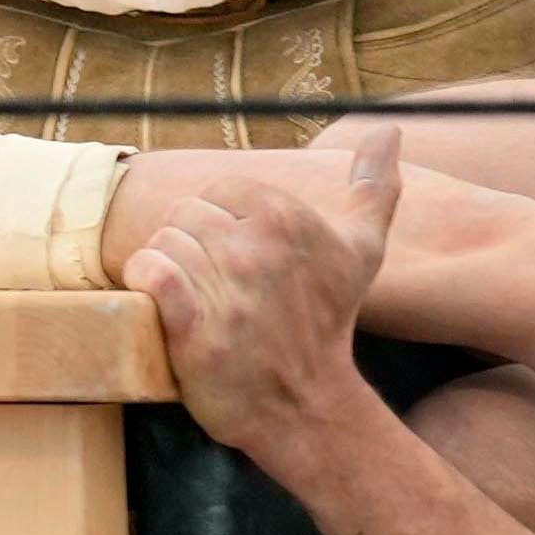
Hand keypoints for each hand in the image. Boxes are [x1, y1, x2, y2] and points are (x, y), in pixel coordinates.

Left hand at [118, 126, 401, 456]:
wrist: (306, 406)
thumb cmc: (326, 323)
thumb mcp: (362, 251)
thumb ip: (374, 188)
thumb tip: (389, 129)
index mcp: (289, 217)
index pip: (217, 190)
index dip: (218, 223)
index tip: (238, 260)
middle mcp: (258, 246)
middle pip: (183, 214)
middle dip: (190, 247)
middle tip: (215, 287)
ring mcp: (227, 287)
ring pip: (161, 243)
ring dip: (168, 271)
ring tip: (196, 302)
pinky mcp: (195, 326)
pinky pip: (150, 273)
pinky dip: (145, 282)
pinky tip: (163, 302)